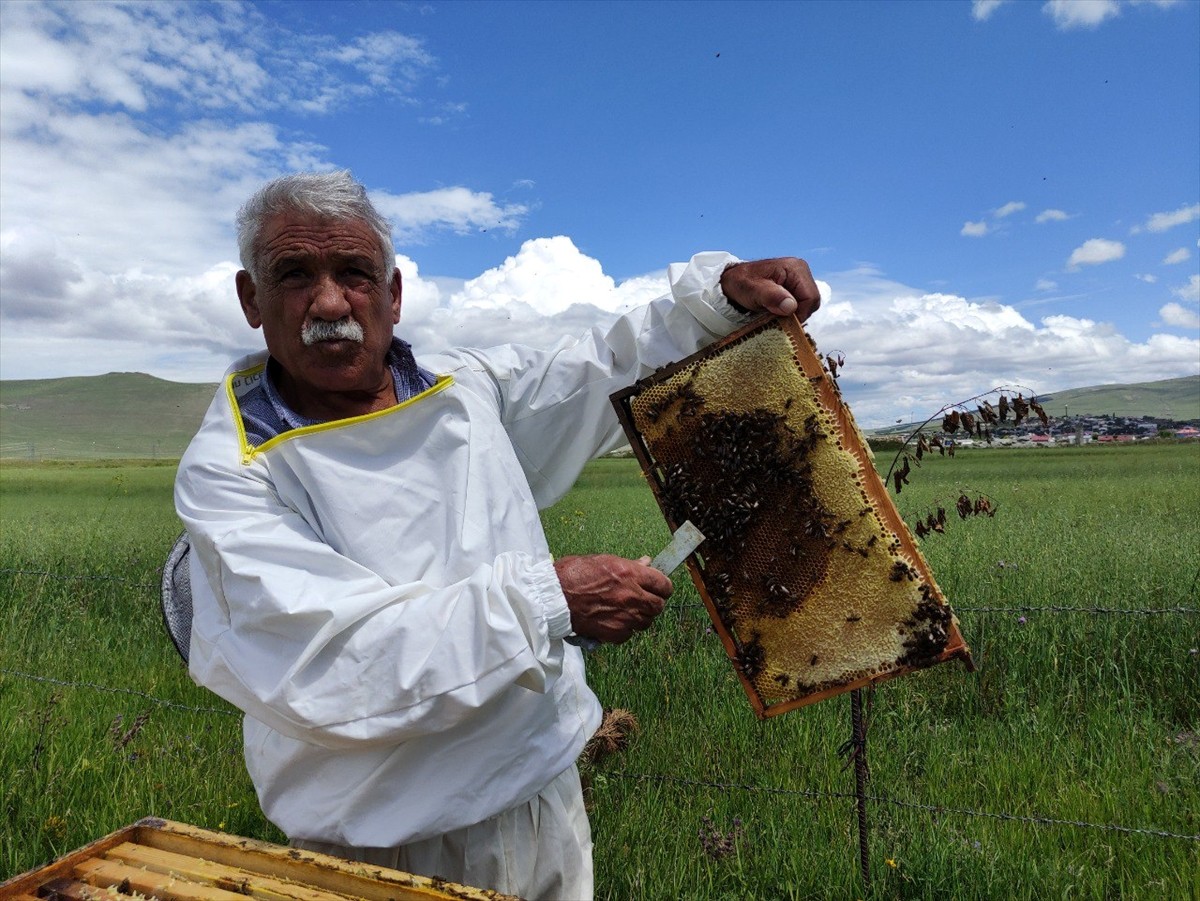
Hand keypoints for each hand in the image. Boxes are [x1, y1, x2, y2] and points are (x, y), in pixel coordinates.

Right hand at [554, 554, 672, 643]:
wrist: (553, 598)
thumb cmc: (573, 574)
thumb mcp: (603, 561)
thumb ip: (629, 565)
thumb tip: (646, 563)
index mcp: (630, 573)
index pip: (664, 584)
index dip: (663, 587)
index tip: (659, 587)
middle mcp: (631, 596)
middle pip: (659, 605)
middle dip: (654, 602)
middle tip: (643, 599)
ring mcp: (625, 616)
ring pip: (646, 622)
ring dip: (640, 617)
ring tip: (626, 610)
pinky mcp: (615, 633)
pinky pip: (630, 634)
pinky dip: (625, 629)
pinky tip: (613, 620)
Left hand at [720, 257, 821, 321]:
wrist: (731, 282)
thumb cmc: (740, 283)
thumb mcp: (752, 290)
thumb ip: (771, 297)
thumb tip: (791, 306)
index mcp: (796, 268)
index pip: (811, 298)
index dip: (800, 314)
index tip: (783, 322)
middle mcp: (801, 273)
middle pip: (812, 302)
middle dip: (796, 314)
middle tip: (776, 318)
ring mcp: (799, 281)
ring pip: (807, 306)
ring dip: (792, 315)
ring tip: (773, 313)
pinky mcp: (794, 289)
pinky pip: (800, 306)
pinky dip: (789, 313)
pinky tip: (776, 312)